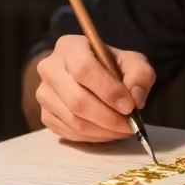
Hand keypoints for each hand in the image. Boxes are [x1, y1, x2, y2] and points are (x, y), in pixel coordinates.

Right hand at [36, 35, 155, 142]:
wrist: (91, 75)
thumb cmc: (111, 66)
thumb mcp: (132, 62)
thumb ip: (140, 75)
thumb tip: (136, 99)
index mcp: (69, 47)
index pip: (84, 70)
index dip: (108, 91)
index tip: (129, 107)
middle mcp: (49, 68)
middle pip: (77, 100)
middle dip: (108, 118)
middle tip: (130, 125)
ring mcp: (44, 93)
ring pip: (73, 119)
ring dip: (103, 130)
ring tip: (123, 130)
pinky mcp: (45, 114)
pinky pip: (68, 132)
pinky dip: (92, 137)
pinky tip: (108, 132)